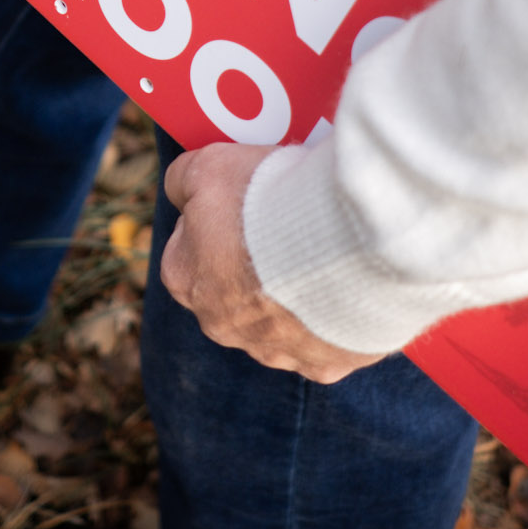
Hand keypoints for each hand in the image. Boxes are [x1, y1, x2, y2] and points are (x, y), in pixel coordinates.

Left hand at [161, 143, 384, 382]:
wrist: (345, 243)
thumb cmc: (267, 202)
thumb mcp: (208, 164)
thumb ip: (182, 178)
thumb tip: (179, 189)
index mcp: (185, 279)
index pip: (188, 245)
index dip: (217, 217)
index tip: (246, 199)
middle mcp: (222, 325)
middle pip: (232, 285)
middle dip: (255, 258)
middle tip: (287, 223)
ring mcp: (273, 349)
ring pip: (280, 317)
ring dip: (296, 289)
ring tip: (325, 250)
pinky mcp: (322, 363)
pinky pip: (325, 340)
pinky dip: (334, 316)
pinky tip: (348, 285)